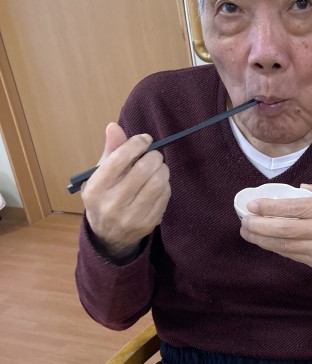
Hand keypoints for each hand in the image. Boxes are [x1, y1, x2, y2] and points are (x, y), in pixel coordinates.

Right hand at [82, 123, 170, 257]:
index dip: (135, 145)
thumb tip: (114, 126)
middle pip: (142, 171)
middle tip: (154, 154)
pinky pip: (164, 196)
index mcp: (95, 190)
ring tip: (158, 166)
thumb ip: (109, 151)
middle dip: (153, 156)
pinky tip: (159, 182)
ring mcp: (131, 217)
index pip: (118, 160)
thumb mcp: (99, 176)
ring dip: (162, 169)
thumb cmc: (104, 197)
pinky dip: (165, 184)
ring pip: (157, 184)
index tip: (144, 139)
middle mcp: (112, 205)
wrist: (109, 236)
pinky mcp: (148, 224)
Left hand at [240, 183, 311, 295]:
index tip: (252, 205)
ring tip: (247, 232)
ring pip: (284, 246)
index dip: (269, 207)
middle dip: (259, 226)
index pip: (294, 207)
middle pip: (284, 230)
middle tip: (244, 221)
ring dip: (262, 240)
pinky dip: (276, 249)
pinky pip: (292, 255)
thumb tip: (299, 187)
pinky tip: (265, 242)